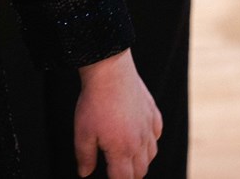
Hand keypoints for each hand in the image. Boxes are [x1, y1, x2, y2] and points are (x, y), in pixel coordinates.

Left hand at [74, 49, 160, 177]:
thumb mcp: (82, 132)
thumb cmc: (95, 102)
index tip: (110, 176)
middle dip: (129, 175)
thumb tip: (84, 173)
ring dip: (141, 160)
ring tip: (126, 155)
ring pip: (151, 154)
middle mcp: (140, 142)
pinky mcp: (153, 113)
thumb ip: (84, 157)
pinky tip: (139, 136)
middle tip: (116, 169)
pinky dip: (149, 140)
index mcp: (122, 150)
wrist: (110, 71)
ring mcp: (149, 127)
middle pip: (140, 171)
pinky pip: (156, 135)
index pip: (124, 178)